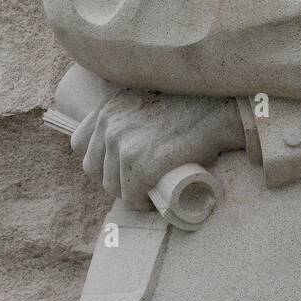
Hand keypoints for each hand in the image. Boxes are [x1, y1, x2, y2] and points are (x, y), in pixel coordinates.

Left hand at [71, 90, 244, 208]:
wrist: (219, 108)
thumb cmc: (193, 103)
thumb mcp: (149, 97)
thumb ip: (131, 111)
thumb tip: (133, 135)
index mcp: (108, 108)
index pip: (81, 144)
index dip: (100, 160)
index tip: (120, 166)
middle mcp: (109, 125)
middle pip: (94, 169)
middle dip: (115, 179)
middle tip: (140, 183)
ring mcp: (124, 145)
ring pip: (113, 186)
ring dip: (130, 193)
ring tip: (150, 192)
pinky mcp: (143, 163)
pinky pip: (132, 196)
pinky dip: (143, 203)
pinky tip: (155, 201)